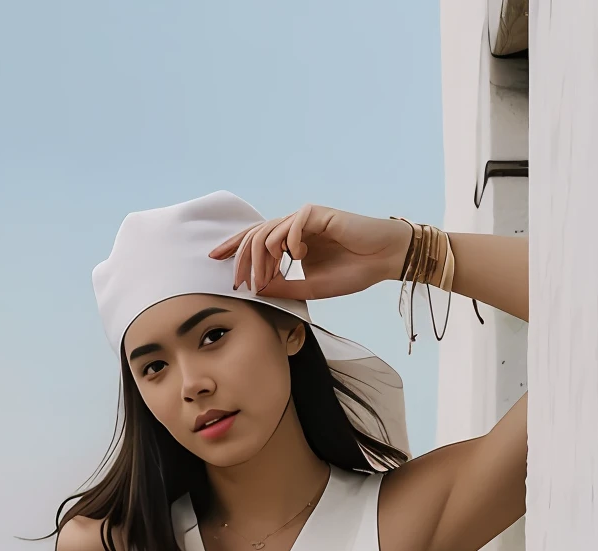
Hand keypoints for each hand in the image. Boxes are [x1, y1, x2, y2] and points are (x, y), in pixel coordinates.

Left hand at [210, 206, 410, 302]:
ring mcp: (305, 219)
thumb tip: (256, 290)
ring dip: (263, 258)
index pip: (255, 240)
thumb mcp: (310, 289)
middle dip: (243, 260)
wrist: (382, 260)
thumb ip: (284, 288)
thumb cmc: (352, 272)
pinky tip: (300, 257)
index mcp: (290, 242)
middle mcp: (294, 227)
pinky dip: (291, 242)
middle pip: (255, 235)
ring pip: (269, 231)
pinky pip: (293, 225)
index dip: (234, 248)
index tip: (215, 260)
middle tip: (241, 283)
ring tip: (267, 278)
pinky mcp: (319, 213)